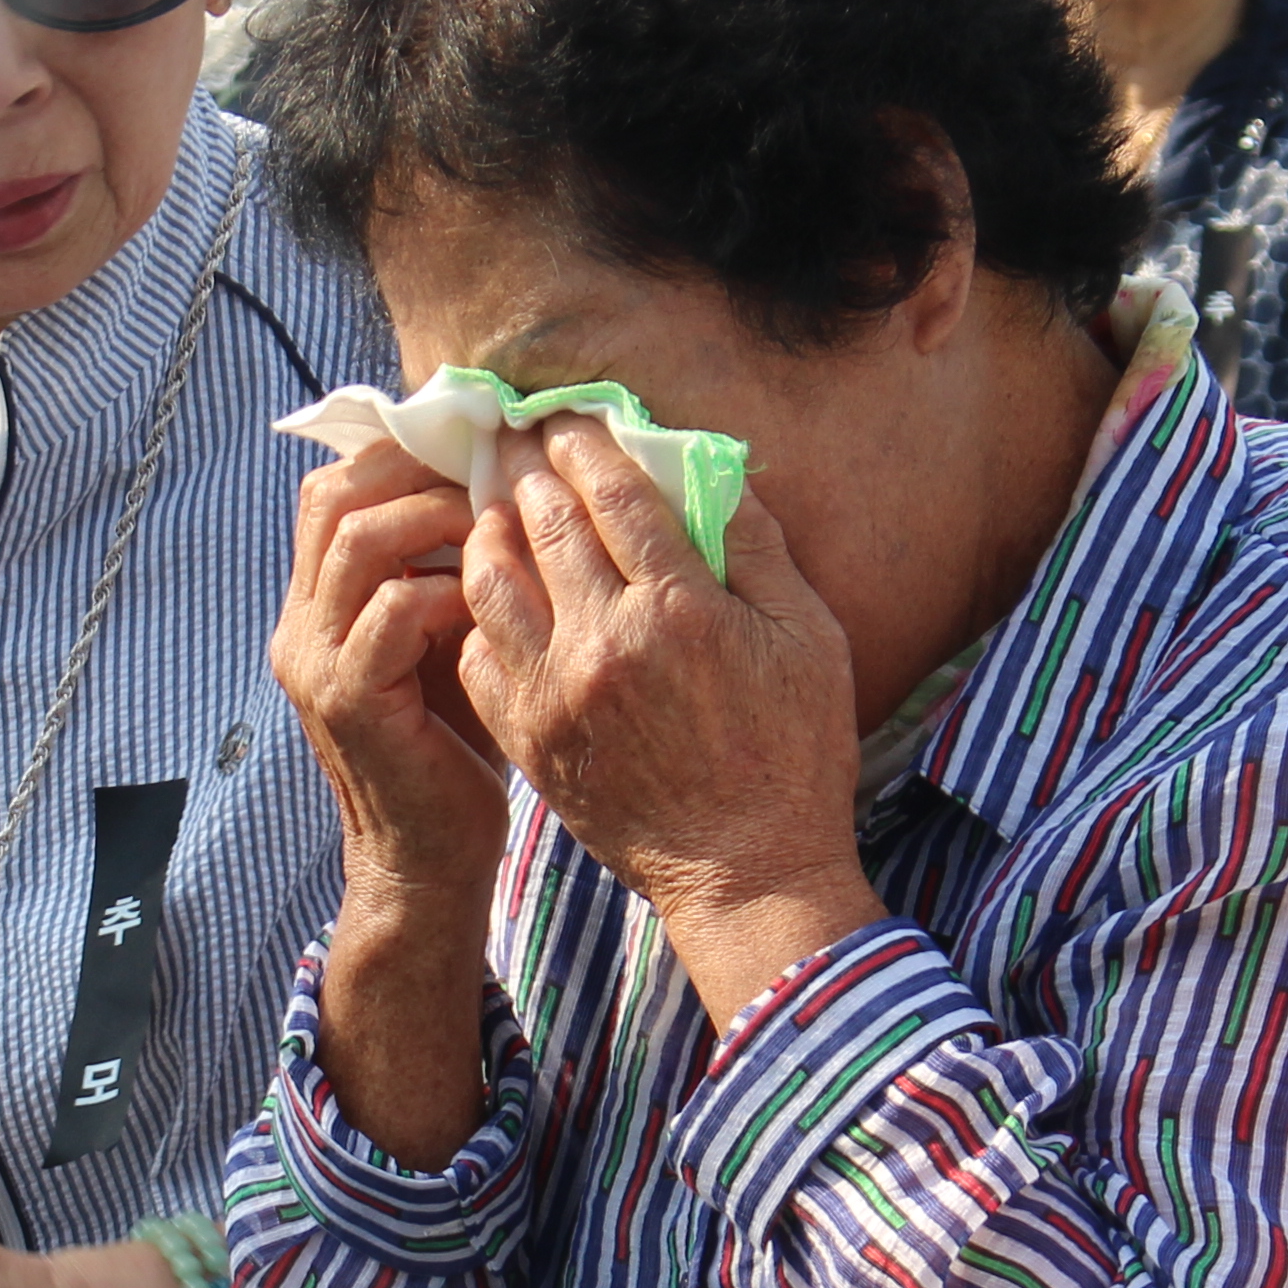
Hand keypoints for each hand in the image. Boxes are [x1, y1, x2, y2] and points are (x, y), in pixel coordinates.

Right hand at [272, 438, 507, 909]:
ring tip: (493, 529)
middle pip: (332, 498)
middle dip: (416, 474)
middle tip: (487, 479)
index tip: (470, 453)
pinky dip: (446, 590)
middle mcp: (300, 628)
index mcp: (315, 608)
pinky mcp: (350, 700)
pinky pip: (392, 609)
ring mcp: (316, 663)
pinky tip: (488, 603)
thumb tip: (496, 487)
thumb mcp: (443, 643)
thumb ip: (443, 575)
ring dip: (435, 521)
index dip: (397, 458)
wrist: (430, 858)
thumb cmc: (454, 747)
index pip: (329, 491)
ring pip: (356, 541)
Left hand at [453, 421, 879, 1022]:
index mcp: (679, 608)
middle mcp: (605, 641)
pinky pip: (479, 654)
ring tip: (494, 508)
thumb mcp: (809, 638)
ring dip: (488, 530)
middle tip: (517, 436)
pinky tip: (493, 597)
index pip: (611, 491)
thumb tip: (717, 471)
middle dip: (526, 464)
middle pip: (541, 520)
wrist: (748, 872)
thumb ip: (758, 548)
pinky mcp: (530, 738)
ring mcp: (557, 692)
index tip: (567, 415)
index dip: (583, 441)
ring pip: (491, 580)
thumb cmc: (794, 754)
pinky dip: (479, 614)